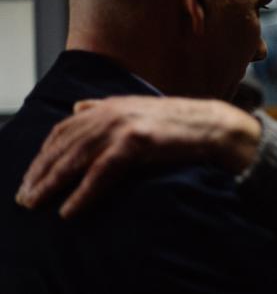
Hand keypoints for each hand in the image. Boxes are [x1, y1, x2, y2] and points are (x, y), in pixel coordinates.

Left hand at [15, 96, 261, 217]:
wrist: (213, 125)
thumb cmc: (179, 123)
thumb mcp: (139, 109)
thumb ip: (106, 108)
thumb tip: (77, 109)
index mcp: (110, 104)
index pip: (64, 128)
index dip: (45, 152)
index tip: (32, 174)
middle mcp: (112, 111)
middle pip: (64, 144)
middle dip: (41, 171)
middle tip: (26, 196)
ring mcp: (124, 125)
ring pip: (76, 158)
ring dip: (52, 183)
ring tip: (38, 203)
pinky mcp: (136, 142)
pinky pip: (100, 172)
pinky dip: (82, 193)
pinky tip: (70, 209)